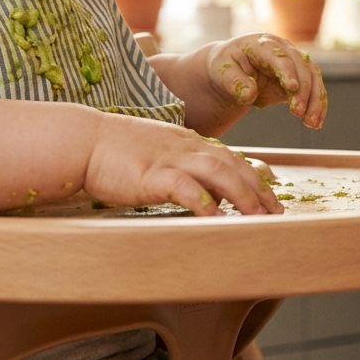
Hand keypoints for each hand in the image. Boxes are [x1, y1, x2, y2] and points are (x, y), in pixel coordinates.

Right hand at [84, 114, 284, 216]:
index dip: (254, 177)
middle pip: (233, 165)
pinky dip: (203, 201)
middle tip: (277, 212)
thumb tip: (203, 191)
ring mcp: (169, 159)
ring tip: (259, 217)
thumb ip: (181, 166)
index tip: (272, 195)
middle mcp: (186, 147)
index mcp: (188, 142)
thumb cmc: (115, 151)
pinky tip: (217, 218)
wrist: (82, 141)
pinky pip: (183, 187)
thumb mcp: (157, 153)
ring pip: (217, 173)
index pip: (230, 158)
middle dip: (259, 189)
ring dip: (242, 195)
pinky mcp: (151, 175)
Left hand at [207, 33, 326, 128]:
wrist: (233, 69)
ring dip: (315, 100)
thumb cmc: (226, 66)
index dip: (287, 70)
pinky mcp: (299, 77)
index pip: (279, 55)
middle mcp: (283, 49)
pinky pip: (313, 89)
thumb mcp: (223, 72)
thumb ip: (235, 82)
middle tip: (299, 112)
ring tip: (312, 123)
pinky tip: (315, 122)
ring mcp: (294, 62)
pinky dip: (317, 105)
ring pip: (313, 77)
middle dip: (303, 90)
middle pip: (301, 66)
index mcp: (262, 44)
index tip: (292, 87)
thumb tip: (249, 94)